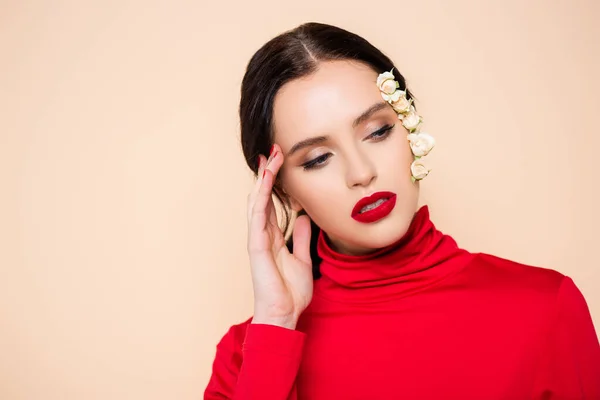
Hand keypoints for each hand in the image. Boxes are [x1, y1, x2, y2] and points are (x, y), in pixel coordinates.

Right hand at [246, 144, 313, 329]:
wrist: (283, 313)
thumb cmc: (290, 291)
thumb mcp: (302, 257)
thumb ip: (300, 237)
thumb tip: (305, 217)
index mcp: (271, 236)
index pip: (271, 202)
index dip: (275, 182)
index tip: (280, 161)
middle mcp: (261, 234)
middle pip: (262, 197)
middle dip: (268, 173)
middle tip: (274, 150)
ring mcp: (257, 239)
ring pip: (257, 201)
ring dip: (263, 179)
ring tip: (270, 157)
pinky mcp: (256, 246)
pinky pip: (257, 216)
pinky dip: (260, 197)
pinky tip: (264, 181)